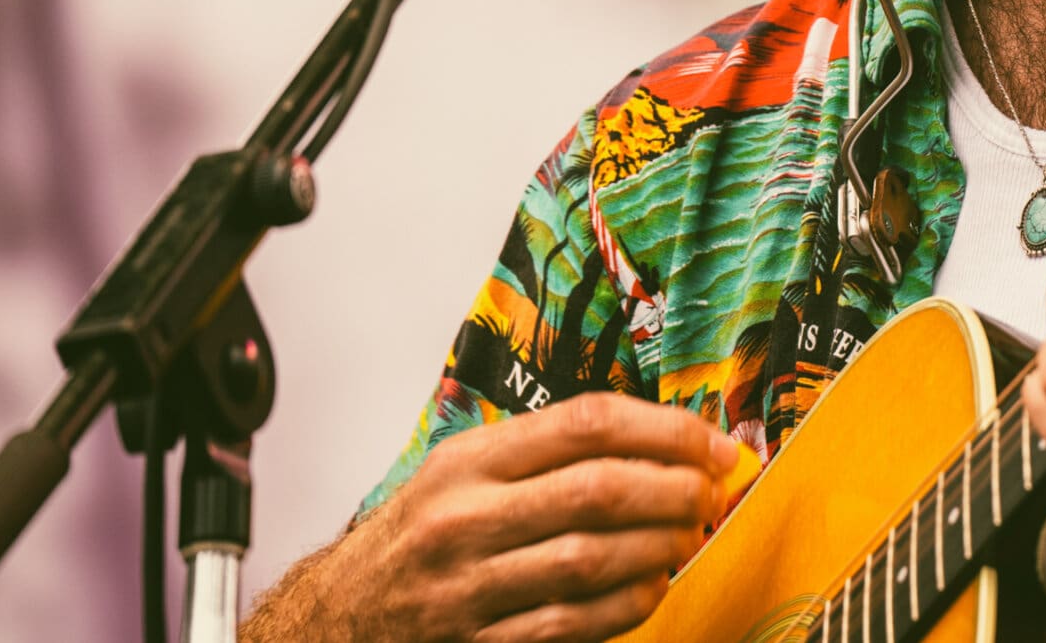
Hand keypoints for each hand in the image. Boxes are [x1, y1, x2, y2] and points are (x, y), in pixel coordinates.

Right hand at [251, 393, 743, 642]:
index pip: (586, 423)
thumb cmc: (413, 539)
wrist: (332, 620)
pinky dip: (626, 606)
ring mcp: (468, 586)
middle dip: (675, 489)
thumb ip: (544, 454)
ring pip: (591, 559)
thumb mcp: (461, 474)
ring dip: (660, 547)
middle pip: (599, 490)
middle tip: (713, 491)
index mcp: (468, 461)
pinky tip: (651, 587)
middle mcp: (465, 518)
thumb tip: (657, 442)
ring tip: (689, 535)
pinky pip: (570, 625)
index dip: (666, 429)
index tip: (712, 443)